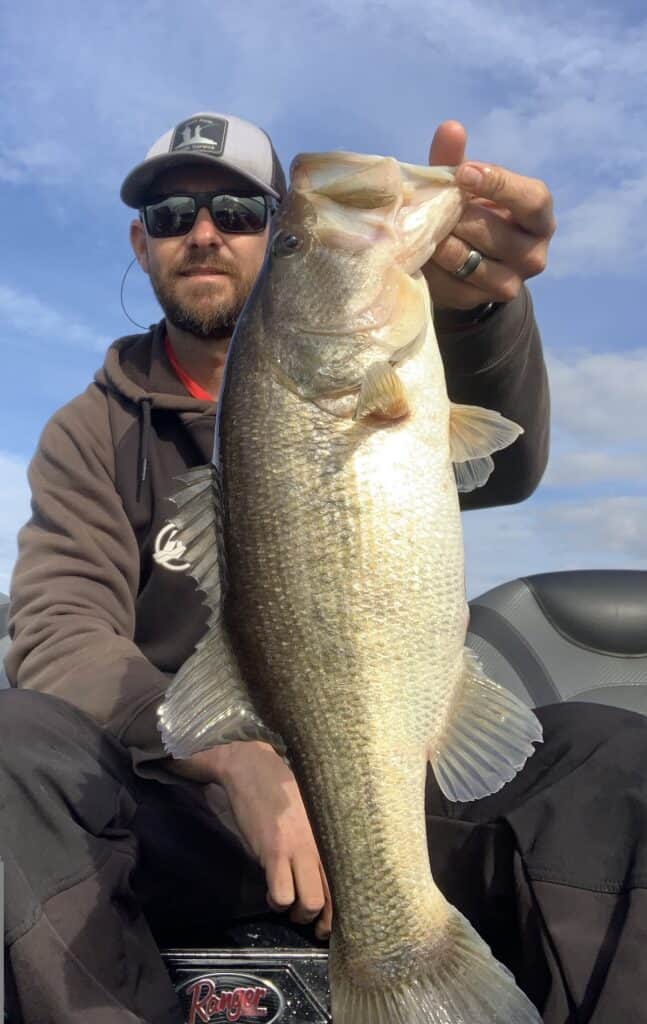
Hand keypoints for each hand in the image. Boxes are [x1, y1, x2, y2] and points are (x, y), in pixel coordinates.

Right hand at [169, 741, 331, 939]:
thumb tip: (324, 865)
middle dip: (318, 919)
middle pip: (332, 898)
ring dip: (295, 911)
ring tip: (285, 902)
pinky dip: (276, 901)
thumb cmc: (280, 787)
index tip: (329, 920)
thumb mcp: (309, 811)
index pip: (347, 879)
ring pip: (309, 902)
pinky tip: (270, 891)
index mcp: (330, 835)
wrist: (252, 767)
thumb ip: (319, 836)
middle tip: (307, 919)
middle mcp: (320, 845)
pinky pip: (282, 894)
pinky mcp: (275, 851)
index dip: (339, 908)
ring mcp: (298, 849)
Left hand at [423, 120, 555, 310]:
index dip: (498, 185)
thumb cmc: (474, 213)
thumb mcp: (467, 187)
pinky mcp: (482, 302)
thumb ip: (457, 160)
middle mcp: (534, 254)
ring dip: (443, 243)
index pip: (531, 200)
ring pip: (473, 262)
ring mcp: (511, 283)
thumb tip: (450, 128)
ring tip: (423, 228)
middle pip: (495, 233)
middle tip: (431, 205)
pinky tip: (419, 253)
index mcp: (539, 217)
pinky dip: (433, 268)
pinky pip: (454, 286)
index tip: (463, 172)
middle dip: (458, 216)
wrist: (471, 265)